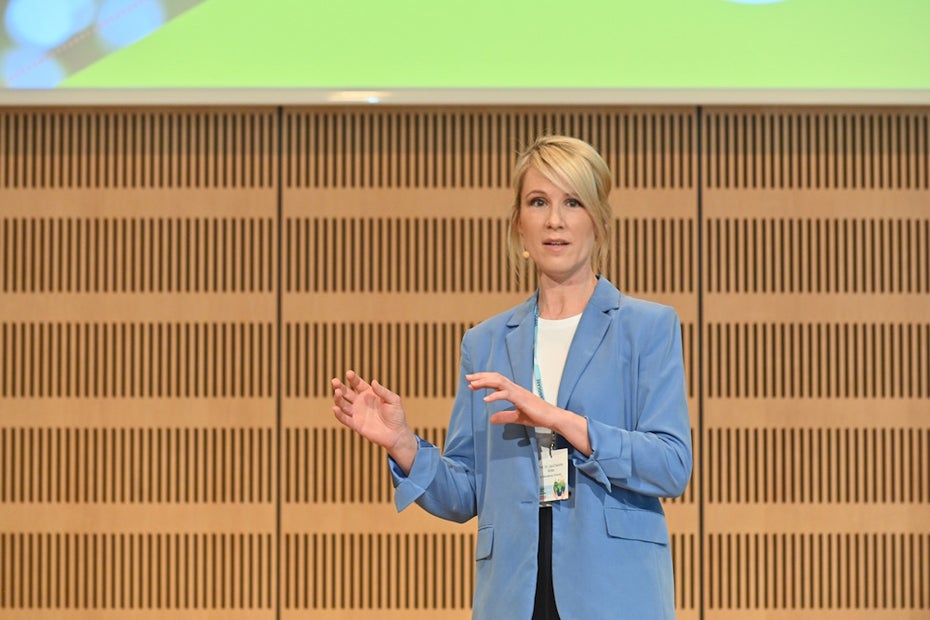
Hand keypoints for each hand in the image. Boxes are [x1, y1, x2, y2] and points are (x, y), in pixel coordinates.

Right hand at [331, 370, 417, 470]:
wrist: (396, 434)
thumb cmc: (397, 415)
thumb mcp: (393, 400)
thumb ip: (383, 391)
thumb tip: (373, 382)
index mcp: (369, 394)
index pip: (358, 384)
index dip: (353, 379)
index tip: (348, 373)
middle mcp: (361, 402)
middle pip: (347, 393)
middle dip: (340, 386)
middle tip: (334, 381)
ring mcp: (357, 413)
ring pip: (343, 404)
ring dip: (338, 398)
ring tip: (337, 393)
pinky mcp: (356, 425)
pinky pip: (345, 419)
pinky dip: (339, 414)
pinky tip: (335, 408)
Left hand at [467, 371, 591, 455]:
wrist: (552, 418)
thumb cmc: (538, 416)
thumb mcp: (517, 417)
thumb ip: (504, 417)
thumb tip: (491, 419)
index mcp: (514, 391)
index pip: (497, 381)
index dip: (484, 380)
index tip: (472, 382)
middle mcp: (515, 388)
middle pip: (496, 378)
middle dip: (481, 377)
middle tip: (468, 378)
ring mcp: (518, 392)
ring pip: (499, 382)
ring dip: (485, 382)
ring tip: (473, 385)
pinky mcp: (521, 399)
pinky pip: (506, 394)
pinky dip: (495, 395)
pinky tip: (486, 399)